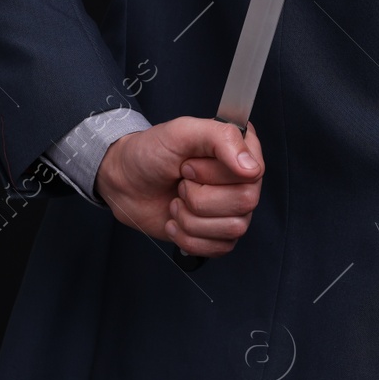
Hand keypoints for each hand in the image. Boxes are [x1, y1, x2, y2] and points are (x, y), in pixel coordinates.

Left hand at [95, 117, 264, 256]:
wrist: (125, 183)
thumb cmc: (150, 153)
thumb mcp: (182, 131)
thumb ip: (221, 137)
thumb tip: (251, 168)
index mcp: (240, 150)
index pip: (254, 172)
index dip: (216, 173)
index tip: (189, 165)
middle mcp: (242, 180)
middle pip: (245, 202)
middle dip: (200, 197)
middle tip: (182, 183)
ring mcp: (232, 209)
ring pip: (234, 228)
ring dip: (192, 218)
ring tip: (177, 201)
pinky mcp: (219, 234)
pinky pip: (219, 248)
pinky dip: (188, 237)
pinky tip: (177, 220)